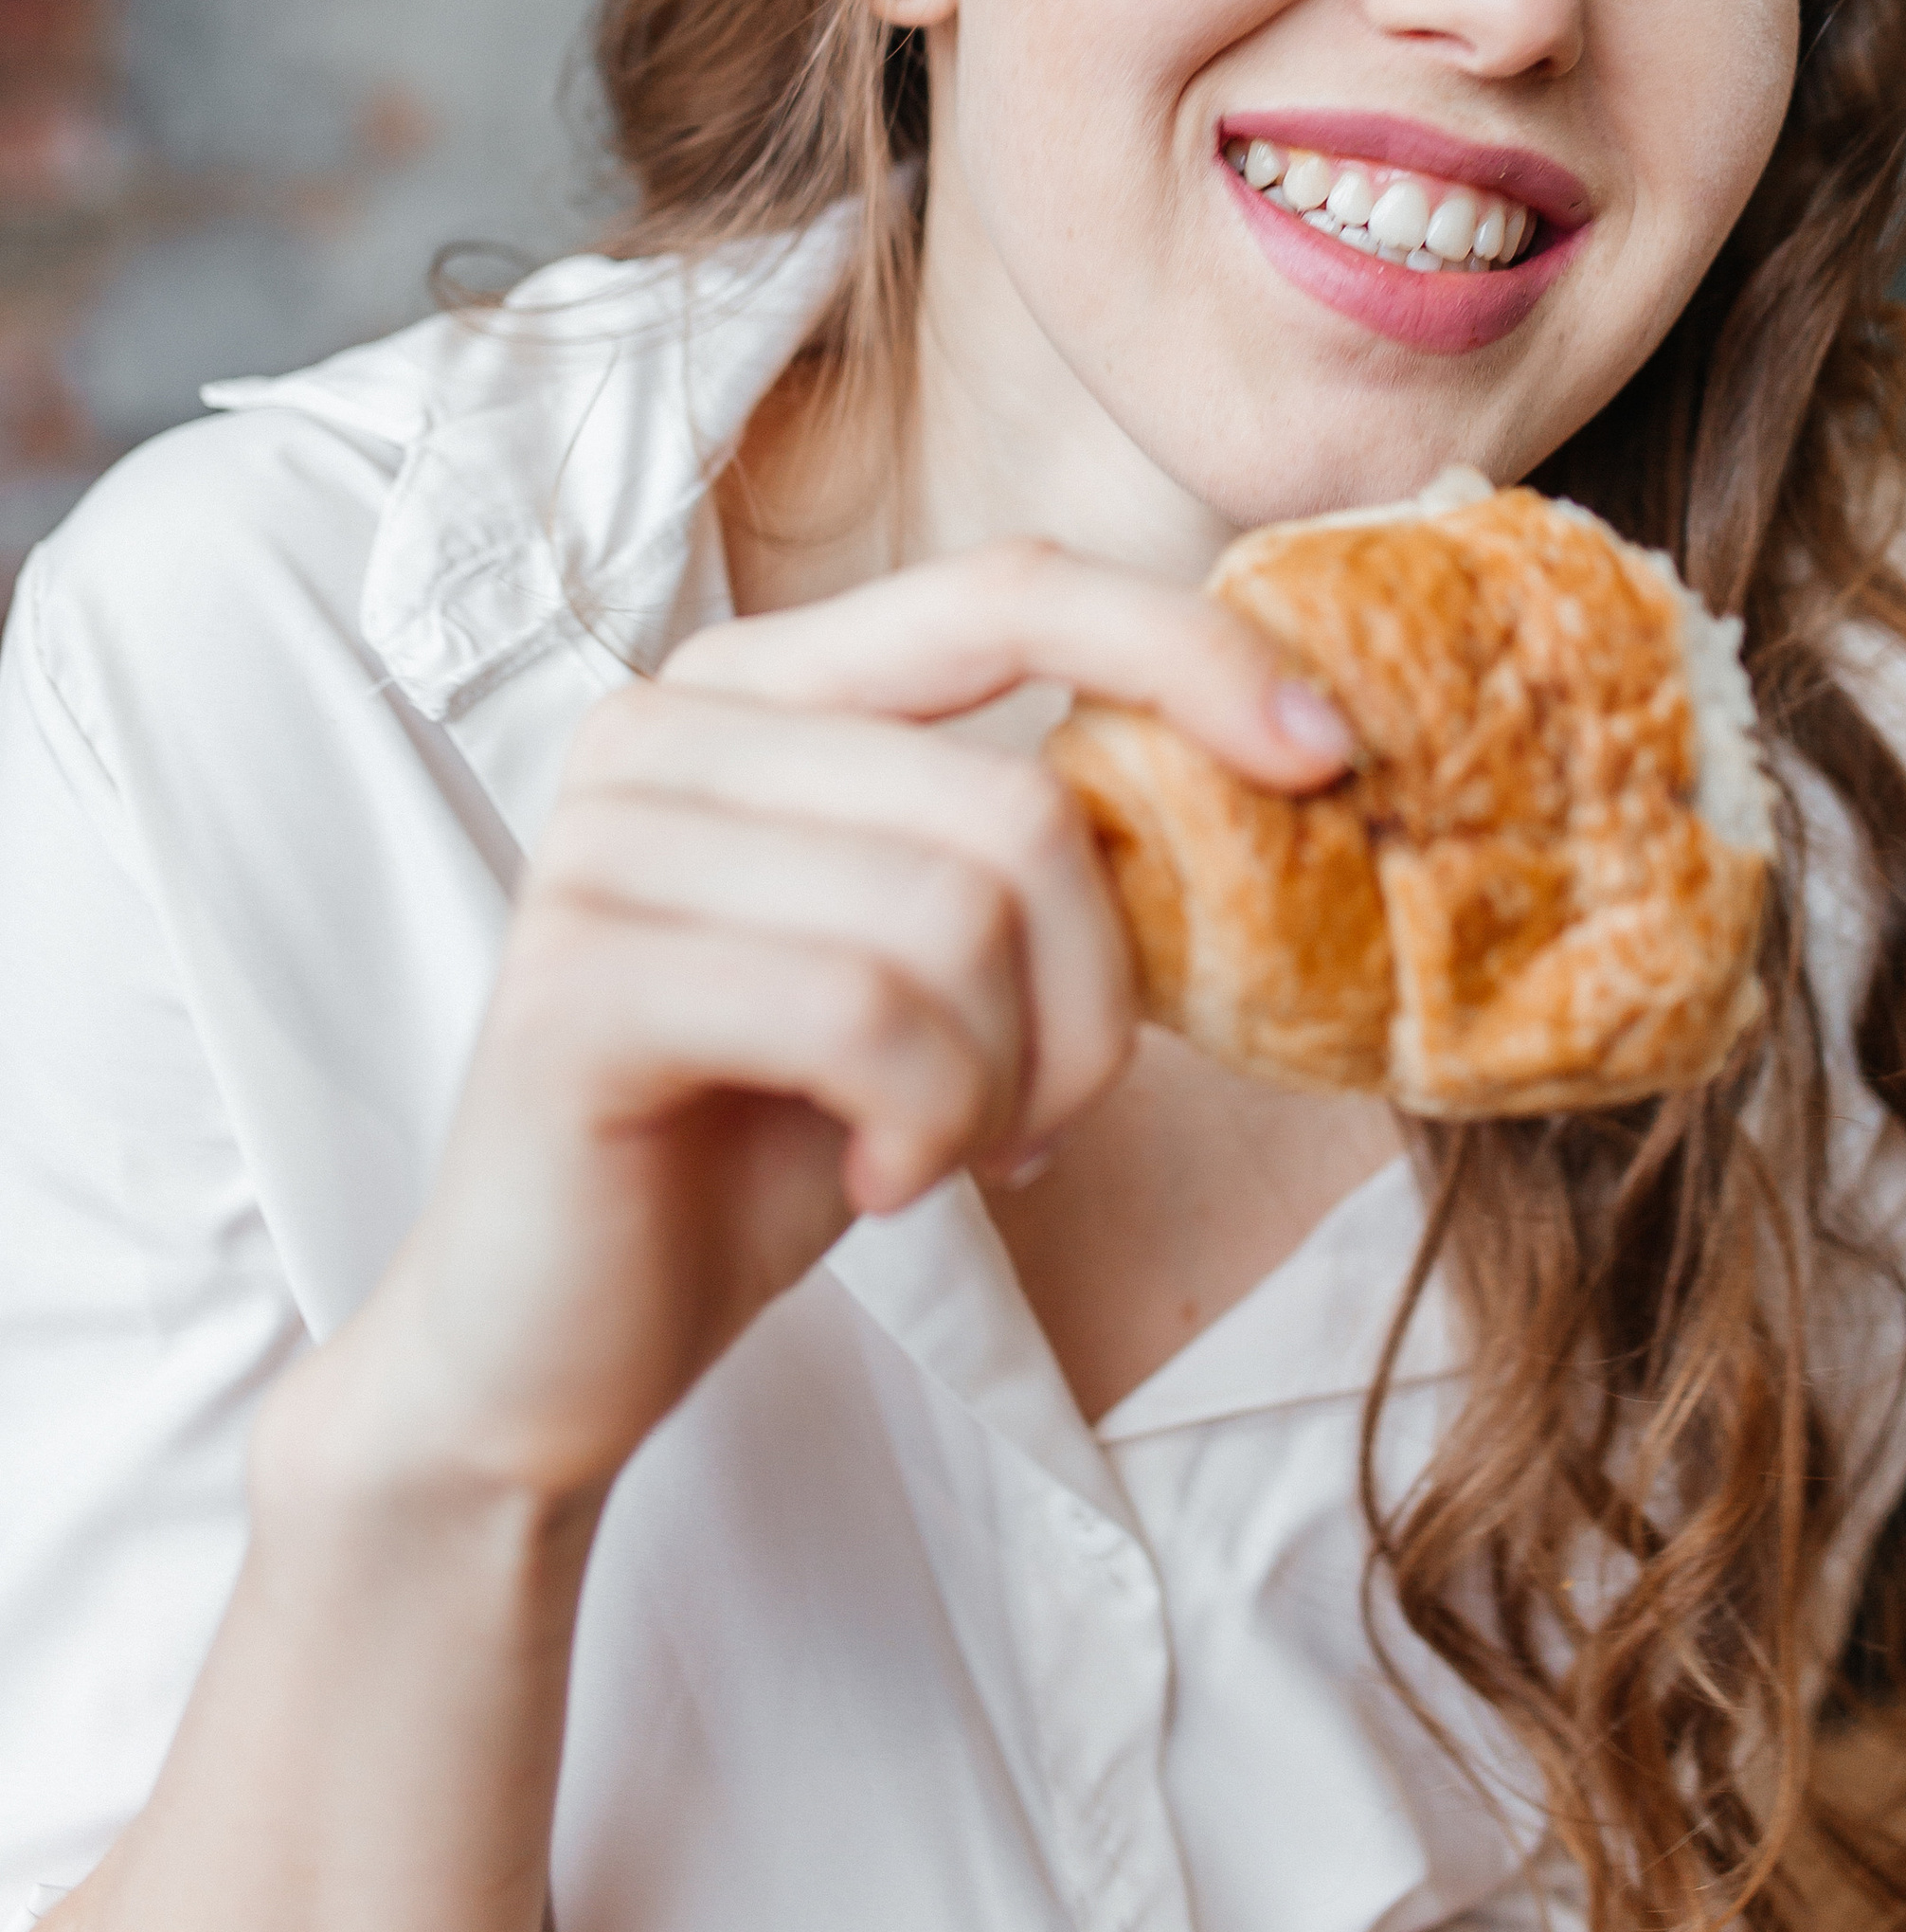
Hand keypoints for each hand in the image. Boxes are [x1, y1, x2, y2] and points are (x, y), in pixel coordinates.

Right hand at [299, 543, 1353, 1513]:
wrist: (553, 1344)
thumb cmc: (770, 1135)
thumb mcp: (931, 959)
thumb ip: (1031, 840)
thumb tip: (1281, 746)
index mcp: (756, 681)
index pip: (1008, 587)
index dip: (1186, 650)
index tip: (1327, 753)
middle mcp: (663, 722)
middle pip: (1018, 802)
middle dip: (1094, 995)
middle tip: (1048, 1116)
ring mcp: (602, 839)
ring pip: (955, 913)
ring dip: (1005, 1078)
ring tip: (941, 1146)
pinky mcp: (577, 978)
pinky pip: (861, 1013)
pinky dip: (922, 1124)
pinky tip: (877, 1180)